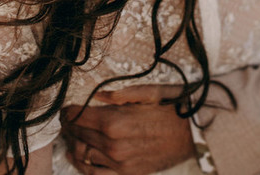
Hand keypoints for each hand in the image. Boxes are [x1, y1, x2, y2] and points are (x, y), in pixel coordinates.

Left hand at [61, 84, 195, 174]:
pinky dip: (82, 166)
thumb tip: (96, 95)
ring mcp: (119, 163)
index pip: (77, 117)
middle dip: (68, 126)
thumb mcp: (146, 92)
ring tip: (70, 135)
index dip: (67, 112)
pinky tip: (76, 157)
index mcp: (115, 121)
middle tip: (66, 119)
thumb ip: (117, 94)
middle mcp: (113, 145)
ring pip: (83, 155)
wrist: (194, 133)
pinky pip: (95, 174)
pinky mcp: (127, 174)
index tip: (64, 108)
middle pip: (78, 135)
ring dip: (73, 143)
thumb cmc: (172, 109)